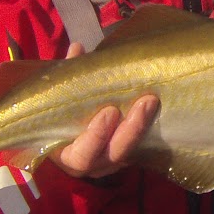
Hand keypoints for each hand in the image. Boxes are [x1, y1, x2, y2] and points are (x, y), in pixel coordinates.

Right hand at [50, 41, 159, 179]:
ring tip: (151, 101)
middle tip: (145, 101)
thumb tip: (77, 48)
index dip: (96, 137)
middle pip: (114, 155)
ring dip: (143, 126)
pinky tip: (155, 107)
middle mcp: (91, 165)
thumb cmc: (58, 116)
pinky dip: (147, 129)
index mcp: (66, 155)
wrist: (67, 133)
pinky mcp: (127, 157)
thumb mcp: (58, 98)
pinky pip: (140, 148)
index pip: (82, 157)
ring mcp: (111, 163)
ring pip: (131, 153)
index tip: (109, 112)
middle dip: (131, 130)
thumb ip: (66, 77)